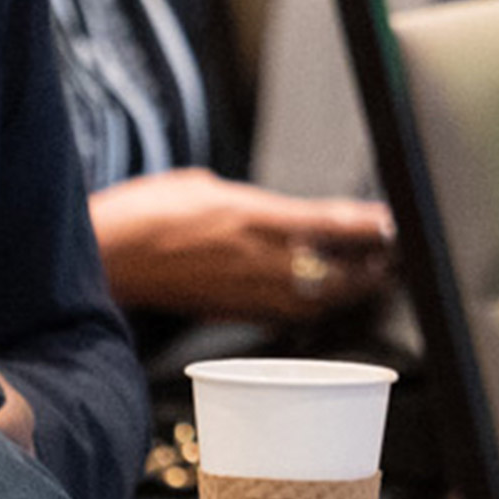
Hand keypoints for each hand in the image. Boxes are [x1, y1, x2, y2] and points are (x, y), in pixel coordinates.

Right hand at [88, 171, 395, 322]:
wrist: (104, 257)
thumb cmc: (147, 214)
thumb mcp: (208, 186)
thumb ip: (254, 203)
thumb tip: (279, 213)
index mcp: (258, 218)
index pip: (336, 224)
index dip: (373, 227)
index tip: (395, 224)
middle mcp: (261, 260)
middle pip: (342, 273)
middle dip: (374, 268)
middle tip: (394, 258)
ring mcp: (250, 292)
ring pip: (321, 299)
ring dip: (349, 291)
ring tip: (369, 278)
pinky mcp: (235, 312)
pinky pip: (290, 312)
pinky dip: (313, 303)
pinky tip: (320, 296)